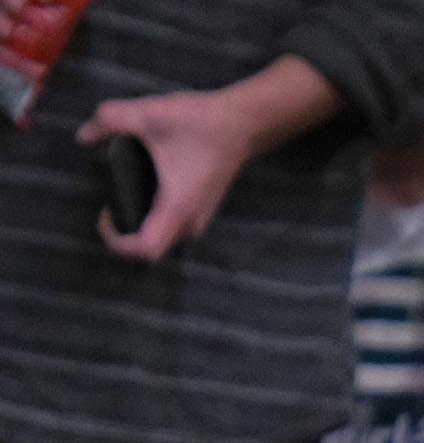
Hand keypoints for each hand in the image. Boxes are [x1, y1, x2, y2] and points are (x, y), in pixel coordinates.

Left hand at [79, 83, 266, 260]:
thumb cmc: (199, 122)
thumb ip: (109, 120)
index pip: (146, 249)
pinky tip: (144, 191)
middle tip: (108, 206)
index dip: (119, 242)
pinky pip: (173, 229)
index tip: (104, 216)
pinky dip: (153, 219)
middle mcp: (189, 221)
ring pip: (164, 240)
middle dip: (125, 234)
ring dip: (139, 227)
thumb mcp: (147, 113)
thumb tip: (83, 137)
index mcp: (176, 206)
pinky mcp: (202, 211)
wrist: (241, 125)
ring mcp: (199, 218)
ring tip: (123, 198)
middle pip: (152, 248)